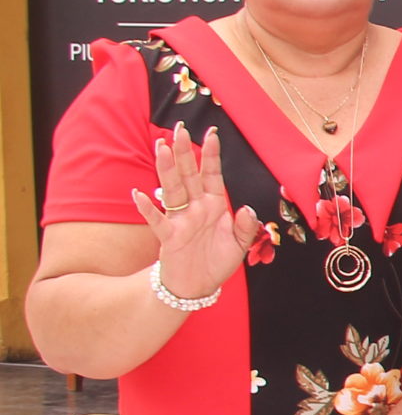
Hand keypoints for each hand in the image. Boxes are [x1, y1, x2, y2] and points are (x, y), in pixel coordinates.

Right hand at [134, 126, 261, 301]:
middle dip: (185, 152)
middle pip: (189, 175)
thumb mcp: (239, 245)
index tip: (212, 133)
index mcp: (215, 206)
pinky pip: (157, 221)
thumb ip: (246, 227)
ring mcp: (181, 220)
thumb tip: (248, 209)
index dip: (211, 156)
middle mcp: (196, 208)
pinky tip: (139, 195)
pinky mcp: (169, 237)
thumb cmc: (216, 261)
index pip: (212, 175)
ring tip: (162, 148)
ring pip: (173, 190)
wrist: (198, 286)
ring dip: (167, 170)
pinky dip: (148, 209)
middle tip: (179, 128)